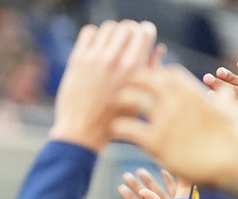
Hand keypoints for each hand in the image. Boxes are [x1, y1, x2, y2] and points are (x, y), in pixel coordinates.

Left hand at [50, 20, 157, 151]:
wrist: (82, 131)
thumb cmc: (114, 120)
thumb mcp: (139, 99)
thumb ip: (151, 71)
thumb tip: (159, 48)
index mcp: (133, 68)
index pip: (144, 31)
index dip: (145, 32)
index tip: (142, 39)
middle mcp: (114, 60)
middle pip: (127, 26)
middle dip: (129, 33)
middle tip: (126, 45)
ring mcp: (95, 59)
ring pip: (109, 27)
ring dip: (112, 34)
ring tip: (111, 47)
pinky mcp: (78, 60)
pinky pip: (89, 32)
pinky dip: (94, 36)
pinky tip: (96, 49)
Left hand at [112, 64, 237, 185]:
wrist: (235, 163)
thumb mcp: (236, 113)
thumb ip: (226, 99)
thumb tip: (223, 90)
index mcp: (195, 93)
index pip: (169, 74)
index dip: (158, 75)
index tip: (150, 82)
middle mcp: (177, 102)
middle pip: (147, 79)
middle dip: (135, 81)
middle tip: (124, 89)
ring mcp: (165, 120)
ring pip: (132, 100)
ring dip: (121, 101)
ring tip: (115, 107)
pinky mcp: (155, 142)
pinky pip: (127, 128)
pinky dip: (118, 127)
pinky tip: (115, 131)